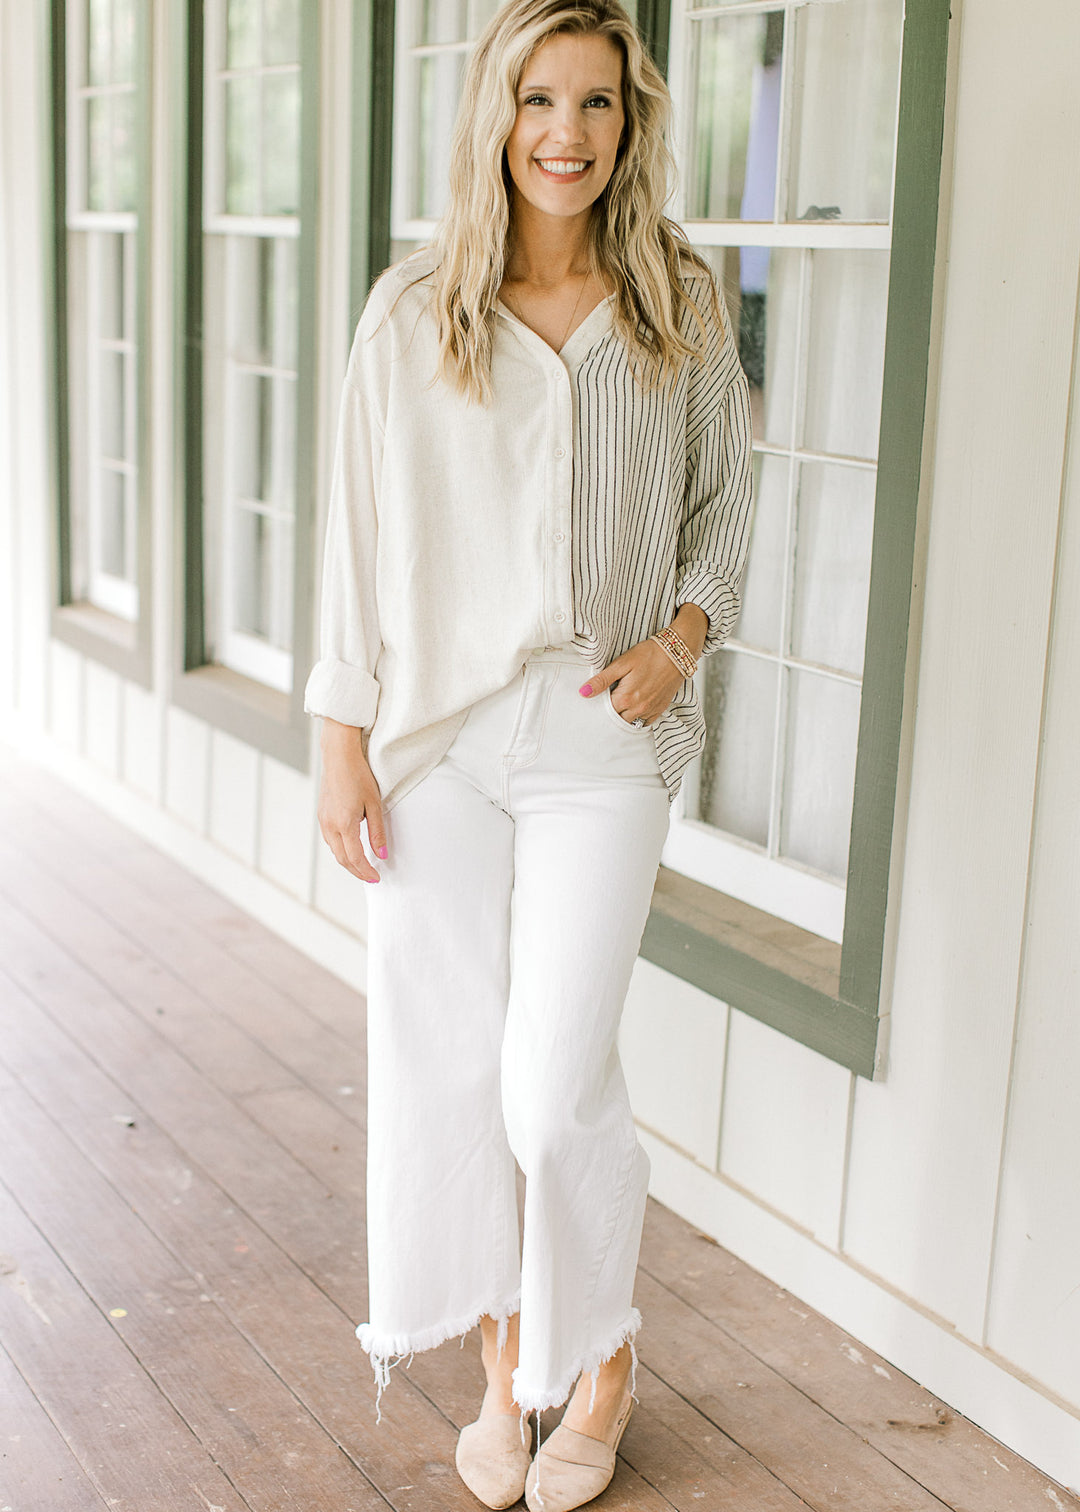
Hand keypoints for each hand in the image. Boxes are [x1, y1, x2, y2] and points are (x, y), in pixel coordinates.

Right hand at [317, 719, 386, 882]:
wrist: (339, 756)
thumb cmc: (358, 776)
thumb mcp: (374, 805)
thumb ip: (377, 832)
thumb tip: (382, 854)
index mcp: (344, 824)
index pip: (355, 858)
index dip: (366, 871)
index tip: (376, 878)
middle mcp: (329, 825)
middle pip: (342, 859)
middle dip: (356, 871)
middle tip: (370, 877)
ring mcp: (323, 820)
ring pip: (334, 850)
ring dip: (348, 861)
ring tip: (363, 866)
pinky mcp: (322, 814)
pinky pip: (330, 839)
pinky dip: (341, 849)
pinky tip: (350, 848)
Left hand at [578, 637, 685, 726]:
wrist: (677, 653)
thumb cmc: (650, 655)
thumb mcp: (622, 664)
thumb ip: (602, 680)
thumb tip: (584, 692)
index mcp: (626, 698)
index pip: (604, 710)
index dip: (599, 704)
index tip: (600, 696)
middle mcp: (638, 709)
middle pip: (616, 719)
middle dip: (611, 711)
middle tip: (611, 697)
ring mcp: (650, 711)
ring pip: (630, 722)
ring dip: (624, 715)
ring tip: (623, 701)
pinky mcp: (660, 709)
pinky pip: (645, 722)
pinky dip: (637, 718)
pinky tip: (635, 707)